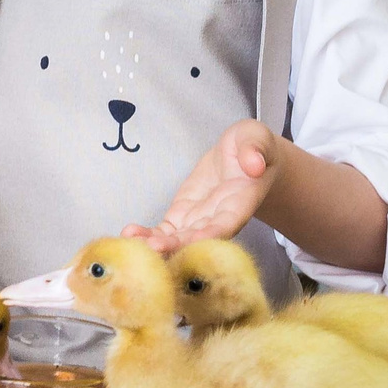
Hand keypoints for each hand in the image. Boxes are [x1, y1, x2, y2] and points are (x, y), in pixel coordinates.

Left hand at [124, 119, 279, 257]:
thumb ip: (256, 149)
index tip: (194, 240)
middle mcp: (220, 219)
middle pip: (198, 239)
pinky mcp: (183, 216)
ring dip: (156, 244)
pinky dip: (149, 235)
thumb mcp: (257, 138)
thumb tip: (254, 163)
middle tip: (152, 248)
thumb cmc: (253, 146)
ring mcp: (200, 220)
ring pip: (178, 238)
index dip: (211, 234)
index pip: (228, 223)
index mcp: (241, 202)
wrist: (242, 155)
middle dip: (176, 246)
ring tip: (132, 242)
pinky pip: (166, 230)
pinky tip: (129, 235)